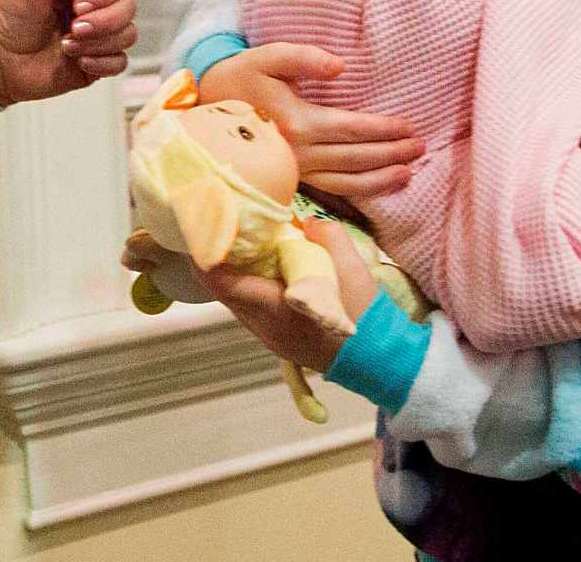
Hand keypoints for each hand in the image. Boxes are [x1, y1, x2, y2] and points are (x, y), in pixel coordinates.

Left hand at [0, 0, 135, 106]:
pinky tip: (78, 60)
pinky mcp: (94, 64)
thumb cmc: (5, 15)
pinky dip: (102, 62)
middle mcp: (94, 8)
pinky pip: (120, 63)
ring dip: (99, 41)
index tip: (77, 3)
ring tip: (67, 44)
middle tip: (73, 25)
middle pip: (128, 7)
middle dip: (103, 19)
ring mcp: (96, 37)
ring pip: (127, 35)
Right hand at [198, 44, 421, 198]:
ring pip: (346, 182)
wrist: (204, 107)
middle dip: (391, 154)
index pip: (351, 130)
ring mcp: (294, 171)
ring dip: (380, 179)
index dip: (383, 129)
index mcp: (297, 122)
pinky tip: (377, 188)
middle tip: (420, 147)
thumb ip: (303, 56)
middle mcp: (298, 153)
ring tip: (408, 174)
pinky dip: (357, 192)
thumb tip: (340, 67)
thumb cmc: (240, 78)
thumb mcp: (267, 56)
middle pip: (355, 158)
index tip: (409, 127)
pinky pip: (330, 191)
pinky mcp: (291, 179)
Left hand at [200, 221, 379, 372]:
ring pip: (235, 303)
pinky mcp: (276, 342)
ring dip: (232, 276)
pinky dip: (247, 289)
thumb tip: (305, 223)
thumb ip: (326, 235)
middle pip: (222, 292)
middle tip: (216, 231)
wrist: (377, 358)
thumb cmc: (363, 312)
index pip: (223, 282)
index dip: (207, 255)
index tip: (203, 229)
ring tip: (236, 247)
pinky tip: (260, 271)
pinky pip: (250, 311)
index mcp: (274, 306)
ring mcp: (268, 337)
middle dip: (215, 261)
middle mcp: (263, 326)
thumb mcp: (351, 265)